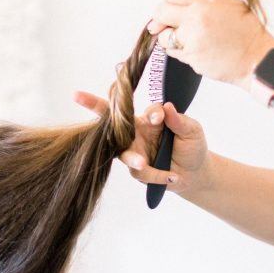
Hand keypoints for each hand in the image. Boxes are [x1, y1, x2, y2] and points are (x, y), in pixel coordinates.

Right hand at [73, 91, 212, 193]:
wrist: (195, 173)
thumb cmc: (192, 146)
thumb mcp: (192, 130)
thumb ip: (179, 120)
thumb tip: (166, 107)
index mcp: (147, 118)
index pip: (137, 106)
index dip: (144, 111)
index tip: (157, 117)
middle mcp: (135, 132)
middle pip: (109, 119)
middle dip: (92, 104)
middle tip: (78, 95)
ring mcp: (133, 151)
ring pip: (123, 152)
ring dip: (133, 159)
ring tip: (144, 164)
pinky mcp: (137, 170)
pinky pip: (140, 173)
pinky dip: (158, 175)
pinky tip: (172, 176)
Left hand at [147, 0, 273, 86]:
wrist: (257, 59)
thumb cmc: (246, 33)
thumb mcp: (229, 4)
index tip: (171, 5)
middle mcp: (198, 15)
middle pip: (161, 10)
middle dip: (162, 18)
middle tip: (168, 24)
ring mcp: (193, 36)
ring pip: (163, 35)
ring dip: (170, 38)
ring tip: (187, 40)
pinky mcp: (191, 55)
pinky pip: (172, 52)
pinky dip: (179, 51)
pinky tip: (195, 50)